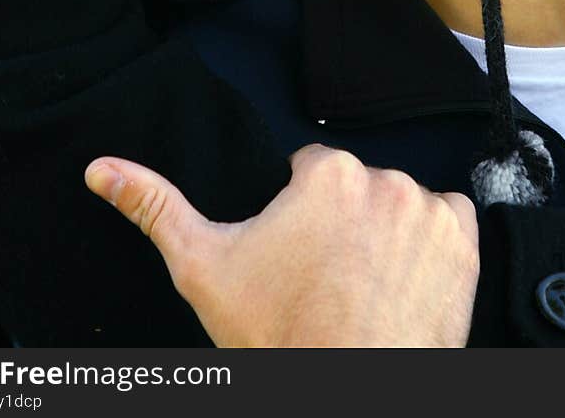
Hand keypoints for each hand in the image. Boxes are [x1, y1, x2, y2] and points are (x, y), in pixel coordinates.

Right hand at [86, 144, 478, 347]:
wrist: (347, 396)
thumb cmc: (279, 338)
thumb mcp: (205, 269)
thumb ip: (155, 207)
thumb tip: (100, 169)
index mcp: (326, 173)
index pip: (310, 171)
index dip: (298, 215)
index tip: (295, 257)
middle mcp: (386, 179)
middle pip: (357, 187)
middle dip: (342, 223)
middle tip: (326, 279)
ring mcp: (430, 211)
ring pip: (399, 205)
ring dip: (386, 234)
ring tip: (362, 288)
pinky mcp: (464, 244)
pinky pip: (448, 220)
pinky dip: (431, 245)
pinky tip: (402, 282)